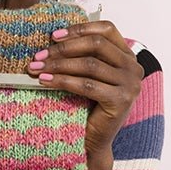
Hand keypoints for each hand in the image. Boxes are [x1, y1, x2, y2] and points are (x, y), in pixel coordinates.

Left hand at [26, 21, 143, 169]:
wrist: (93, 140)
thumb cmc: (87, 104)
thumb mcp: (88, 73)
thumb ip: (82, 54)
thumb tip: (53, 36)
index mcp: (128, 56)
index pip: (107, 29)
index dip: (79, 29)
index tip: (53, 36)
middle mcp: (134, 68)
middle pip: (96, 45)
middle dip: (63, 48)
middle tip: (39, 55)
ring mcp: (131, 84)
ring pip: (89, 64)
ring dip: (58, 64)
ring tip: (36, 68)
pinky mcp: (121, 101)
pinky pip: (86, 85)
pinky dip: (62, 81)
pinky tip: (44, 81)